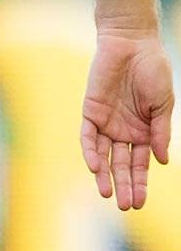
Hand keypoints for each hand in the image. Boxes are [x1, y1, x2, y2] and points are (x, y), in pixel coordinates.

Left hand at [81, 28, 173, 209]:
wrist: (132, 44)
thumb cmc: (153, 70)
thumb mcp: (163, 104)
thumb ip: (160, 132)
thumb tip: (162, 161)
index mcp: (144, 132)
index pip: (140, 164)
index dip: (140, 183)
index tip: (141, 203)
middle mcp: (123, 131)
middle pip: (121, 164)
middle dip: (125, 185)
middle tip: (126, 207)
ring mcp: (106, 122)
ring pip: (103, 155)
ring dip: (105, 175)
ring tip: (108, 194)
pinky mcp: (91, 110)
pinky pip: (88, 136)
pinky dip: (90, 151)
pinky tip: (95, 167)